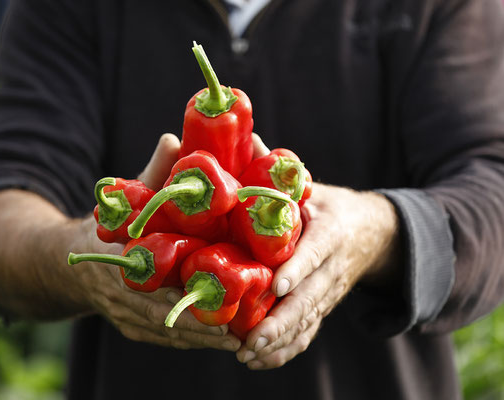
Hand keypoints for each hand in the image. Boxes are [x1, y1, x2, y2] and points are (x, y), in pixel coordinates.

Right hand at [74, 133, 241, 350]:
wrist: (63, 263)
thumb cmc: (103, 229)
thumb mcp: (122, 200)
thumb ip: (149, 174)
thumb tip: (174, 138)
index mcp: (115, 263)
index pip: (150, 287)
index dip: (181, 302)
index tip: (216, 306)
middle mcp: (119, 296)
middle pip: (162, 320)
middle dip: (200, 330)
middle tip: (238, 334)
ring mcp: (124, 315)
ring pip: (165, 335)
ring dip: (200, 340)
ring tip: (238, 341)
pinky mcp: (131, 325)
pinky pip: (162, 337)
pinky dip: (189, 340)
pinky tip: (218, 340)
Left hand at [236, 183, 400, 368]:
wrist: (373, 232)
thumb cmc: (331, 207)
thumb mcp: (312, 187)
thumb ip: (279, 172)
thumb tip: (248, 138)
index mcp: (330, 232)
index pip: (314, 252)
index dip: (297, 269)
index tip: (277, 284)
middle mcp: (333, 267)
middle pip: (310, 298)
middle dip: (283, 320)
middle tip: (253, 338)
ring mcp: (330, 291)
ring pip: (308, 321)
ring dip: (281, 341)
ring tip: (248, 355)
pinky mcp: (325, 306)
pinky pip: (309, 333)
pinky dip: (287, 350)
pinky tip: (260, 362)